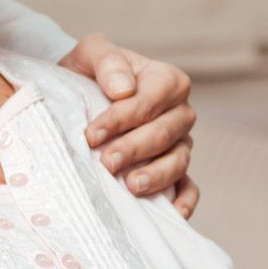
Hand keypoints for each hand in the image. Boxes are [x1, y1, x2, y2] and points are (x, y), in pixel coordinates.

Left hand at [59, 35, 197, 215]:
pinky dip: (183, 202)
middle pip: (164, 134)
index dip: (122, 118)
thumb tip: (123, 91)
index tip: (92, 134)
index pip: (151, 101)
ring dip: (156, 176)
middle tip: (106, 163)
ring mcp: (180, 143)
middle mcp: (179, 112)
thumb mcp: (90, 54)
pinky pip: (188, 188)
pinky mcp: (175, 170)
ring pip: (178, 161)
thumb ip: (108, 61)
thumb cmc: (88, 73)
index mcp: (166, 80)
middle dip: (134, 149)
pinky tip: (168, 214)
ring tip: (131, 187)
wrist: (79, 94)